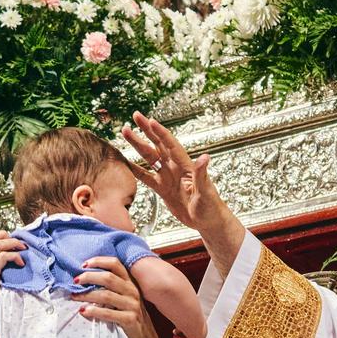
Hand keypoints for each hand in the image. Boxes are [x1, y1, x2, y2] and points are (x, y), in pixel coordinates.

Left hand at [73, 257, 160, 337]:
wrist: (145, 336)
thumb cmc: (129, 314)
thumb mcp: (123, 296)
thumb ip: (110, 287)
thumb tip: (83, 280)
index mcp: (129, 282)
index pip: (115, 264)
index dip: (99, 261)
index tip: (83, 264)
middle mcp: (132, 290)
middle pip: (108, 278)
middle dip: (88, 277)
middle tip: (75, 281)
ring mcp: (132, 305)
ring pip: (106, 295)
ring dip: (87, 295)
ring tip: (74, 296)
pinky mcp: (130, 319)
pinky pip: (108, 313)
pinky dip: (94, 311)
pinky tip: (83, 311)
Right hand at [122, 114, 232, 246]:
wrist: (207, 222)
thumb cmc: (211, 207)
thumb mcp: (206, 192)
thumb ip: (202, 175)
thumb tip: (205, 158)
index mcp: (186, 166)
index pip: (171, 145)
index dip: (161, 133)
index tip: (151, 120)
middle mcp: (175, 168)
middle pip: (158, 145)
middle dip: (146, 130)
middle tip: (136, 116)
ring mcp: (167, 177)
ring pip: (149, 157)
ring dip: (138, 144)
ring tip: (126, 132)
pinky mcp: (162, 188)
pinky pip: (146, 176)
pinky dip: (135, 169)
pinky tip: (125, 161)